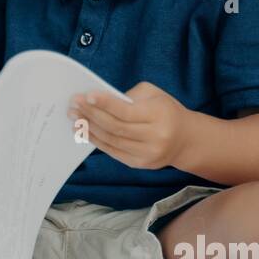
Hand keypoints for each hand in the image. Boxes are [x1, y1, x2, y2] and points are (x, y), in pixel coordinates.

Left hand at [69, 82, 195, 170]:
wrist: (185, 139)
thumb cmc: (165, 110)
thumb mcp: (154, 95)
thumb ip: (129, 96)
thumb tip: (100, 100)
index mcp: (159, 116)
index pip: (126, 111)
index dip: (105, 104)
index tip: (86, 96)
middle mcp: (154, 137)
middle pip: (116, 127)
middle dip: (91, 114)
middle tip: (73, 105)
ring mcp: (147, 154)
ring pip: (112, 141)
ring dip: (89, 128)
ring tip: (74, 117)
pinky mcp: (139, 164)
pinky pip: (113, 151)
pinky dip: (96, 140)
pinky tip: (85, 131)